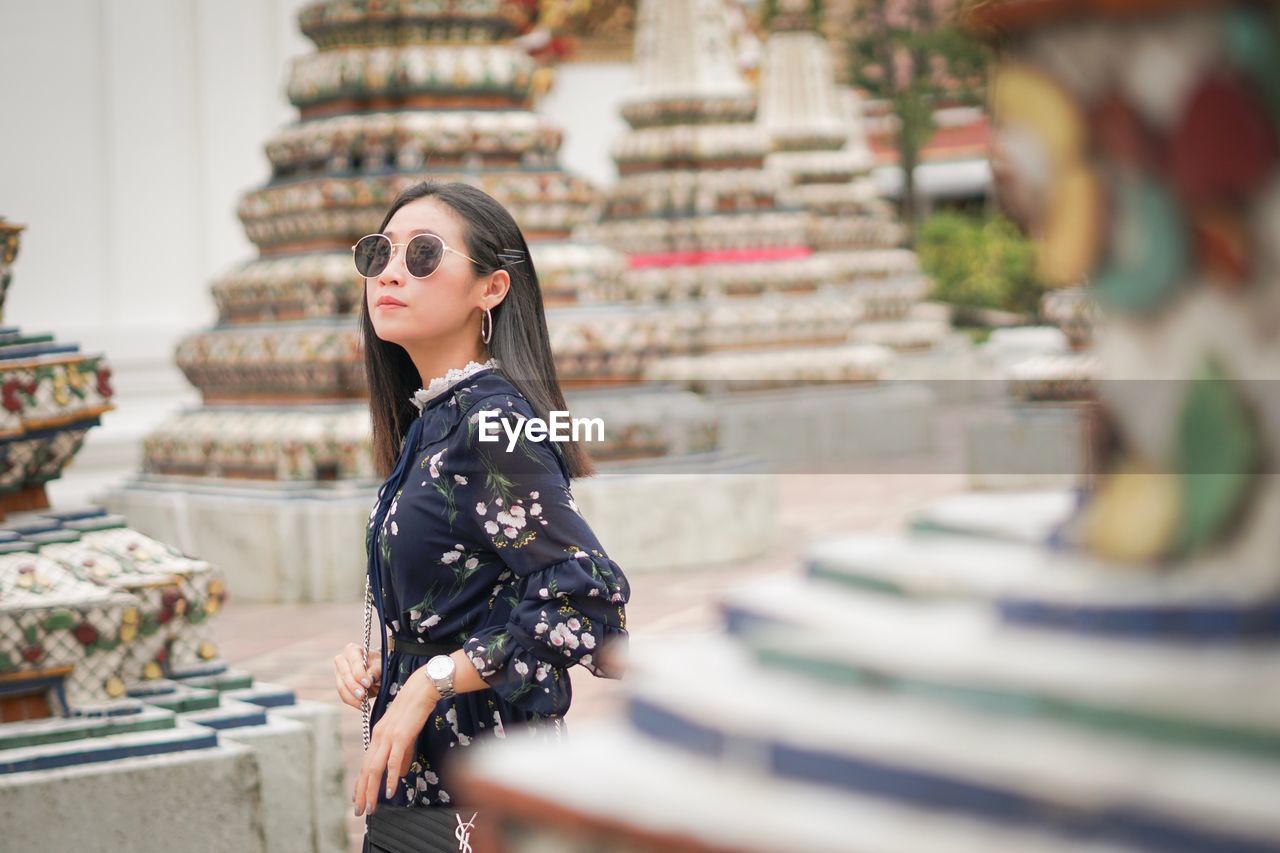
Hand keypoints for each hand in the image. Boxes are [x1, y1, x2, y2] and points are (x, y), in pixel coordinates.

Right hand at [333, 642, 380, 709]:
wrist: (375, 672)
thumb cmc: (378, 665)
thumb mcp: (381, 665)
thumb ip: (375, 671)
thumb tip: (369, 679)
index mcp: (352, 650)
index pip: (353, 661)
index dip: (359, 673)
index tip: (367, 683)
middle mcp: (341, 660)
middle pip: (344, 674)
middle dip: (354, 687)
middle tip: (363, 696)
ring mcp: (338, 673)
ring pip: (341, 687)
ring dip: (352, 697)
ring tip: (363, 704)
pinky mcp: (339, 685)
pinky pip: (343, 695)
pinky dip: (352, 701)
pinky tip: (361, 706)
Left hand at [353, 673, 438, 815]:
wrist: (421, 689)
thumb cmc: (414, 710)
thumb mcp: (406, 735)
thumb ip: (402, 755)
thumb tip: (399, 774)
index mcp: (378, 737)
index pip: (365, 764)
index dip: (360, 783)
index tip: (357, 799)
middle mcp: (378, 738)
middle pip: (366, 770)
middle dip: (362, 793)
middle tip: (360, 811)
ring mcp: (388, 737)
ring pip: (374, 768)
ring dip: (371, 790)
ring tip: (371, 807)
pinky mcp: (400, 736)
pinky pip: (393, 761)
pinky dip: (390, 777)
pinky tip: (390, 791)